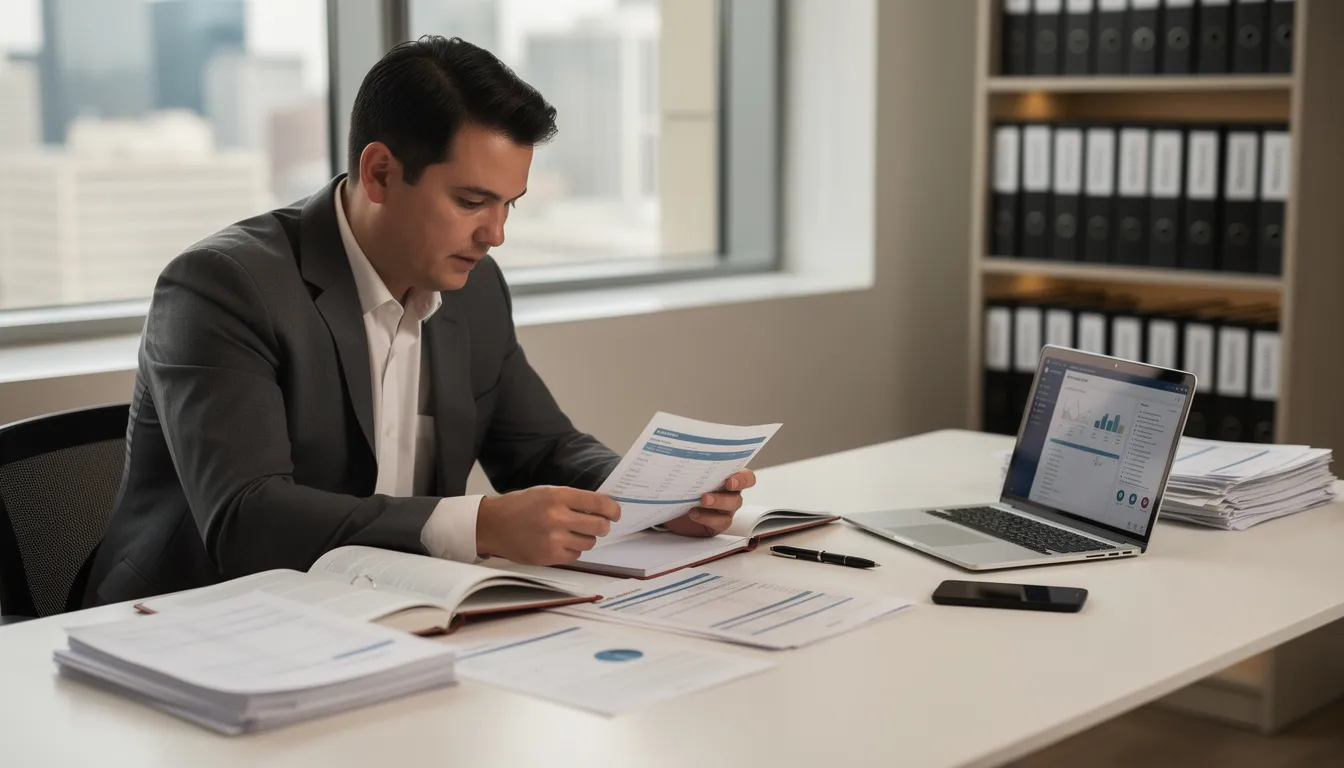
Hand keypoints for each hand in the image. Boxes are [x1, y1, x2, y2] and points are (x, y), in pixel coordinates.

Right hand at [475, 486, 620, 564]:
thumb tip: (601, 507)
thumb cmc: (520, 506)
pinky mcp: (549, 556)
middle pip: (599, 526)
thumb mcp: (546, 492)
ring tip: (571, 533)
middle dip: (602, 526)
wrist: (493, 525)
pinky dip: (572, 550)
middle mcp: (557, 517)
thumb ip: (572, 499)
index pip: (598, 503)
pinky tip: (560, 543)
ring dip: (586, 538)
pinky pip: (576, 556)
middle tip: (598, 525)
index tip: (616, 513)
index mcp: (558, 496)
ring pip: (589, 543)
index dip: (612, 509)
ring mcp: (553, 539)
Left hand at [661, 469, 756, 537]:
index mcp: (729, 477)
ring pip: (730, 508)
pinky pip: (720, 522)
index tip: (729, 481)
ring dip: (716, 504)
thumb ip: (693, 465)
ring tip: (700, 501)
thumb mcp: (688, 473)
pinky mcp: (718, 523)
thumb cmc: (685, 485)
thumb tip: (682, 454)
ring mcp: (726, 510)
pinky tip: (693, 513)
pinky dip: (707, 518)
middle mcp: (730, 493)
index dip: (743, 479)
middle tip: (706, 496)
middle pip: (737, 495)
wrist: (672, 506)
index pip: (746, 477)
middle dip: (723, 496)